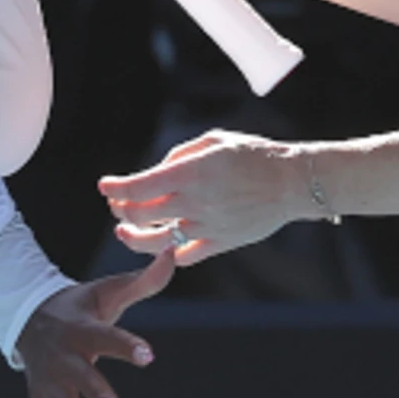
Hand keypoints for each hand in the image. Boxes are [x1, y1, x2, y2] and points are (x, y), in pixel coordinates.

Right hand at [15, 250, 174, 397]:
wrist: (27, 318)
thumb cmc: (78, 306)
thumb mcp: (107, 290)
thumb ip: (142, 281)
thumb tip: (170, 256)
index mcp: (81, 329)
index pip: (106, 337)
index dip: (126, 345)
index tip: (148, 355)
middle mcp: (63, 359)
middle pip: (81, 378)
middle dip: (95, 395)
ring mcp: (49, 384)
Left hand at [102, 130, 306, 265]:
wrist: (292, 182)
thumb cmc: (254, 155)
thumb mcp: (214, 141)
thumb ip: (180, 155)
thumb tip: (157, 172)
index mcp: (190, 174)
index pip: (137, 187)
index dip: (115, 188)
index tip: (106, 186)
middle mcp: (194, 203)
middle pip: (140, 215)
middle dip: (121, 209)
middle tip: (118, 204)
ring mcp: (206, 227)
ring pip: (156, 242)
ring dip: (133, 237)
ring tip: (125, 231)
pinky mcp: (220, 244)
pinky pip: (184, 256)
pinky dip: (168, 253)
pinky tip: (163, 244)